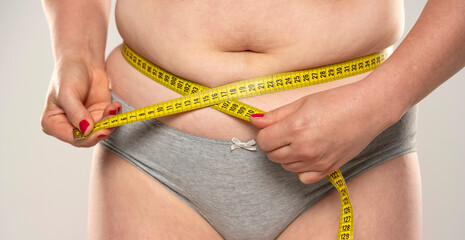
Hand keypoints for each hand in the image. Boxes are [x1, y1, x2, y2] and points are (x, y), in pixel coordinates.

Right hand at [41, 58, 120, 146]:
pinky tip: (115, 106)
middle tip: (111, 121)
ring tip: (113, 107)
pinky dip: (114, 116)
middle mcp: (68, 126)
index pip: (71, 138)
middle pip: (87, 138)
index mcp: (52, 123)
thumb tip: (86, 130)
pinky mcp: (99, 116)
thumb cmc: (69, 74)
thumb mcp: (68, 92)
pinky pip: (109, 123)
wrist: (83, 61)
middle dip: (101, 130)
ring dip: (109, 122)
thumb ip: (76, 113)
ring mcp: (85, 123)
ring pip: (100, 131)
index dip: (87, 137)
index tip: (100, 131)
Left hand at [250, 81, 397, 183]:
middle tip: (288, 131)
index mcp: (295, 128)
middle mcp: (304, 148)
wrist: (368, 109)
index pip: (264, 141)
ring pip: (286, 166)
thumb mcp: (302, 102)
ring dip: (287, 155)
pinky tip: (309, 154)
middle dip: (275, 144)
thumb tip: (254, 120)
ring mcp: (316, 161)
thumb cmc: (337, 101)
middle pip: (272, 155)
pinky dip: (301, 168)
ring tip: (301, 139)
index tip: (273, 127)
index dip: (266, 133)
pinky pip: (303, 177)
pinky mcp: (328, 169)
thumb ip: (276, 114)